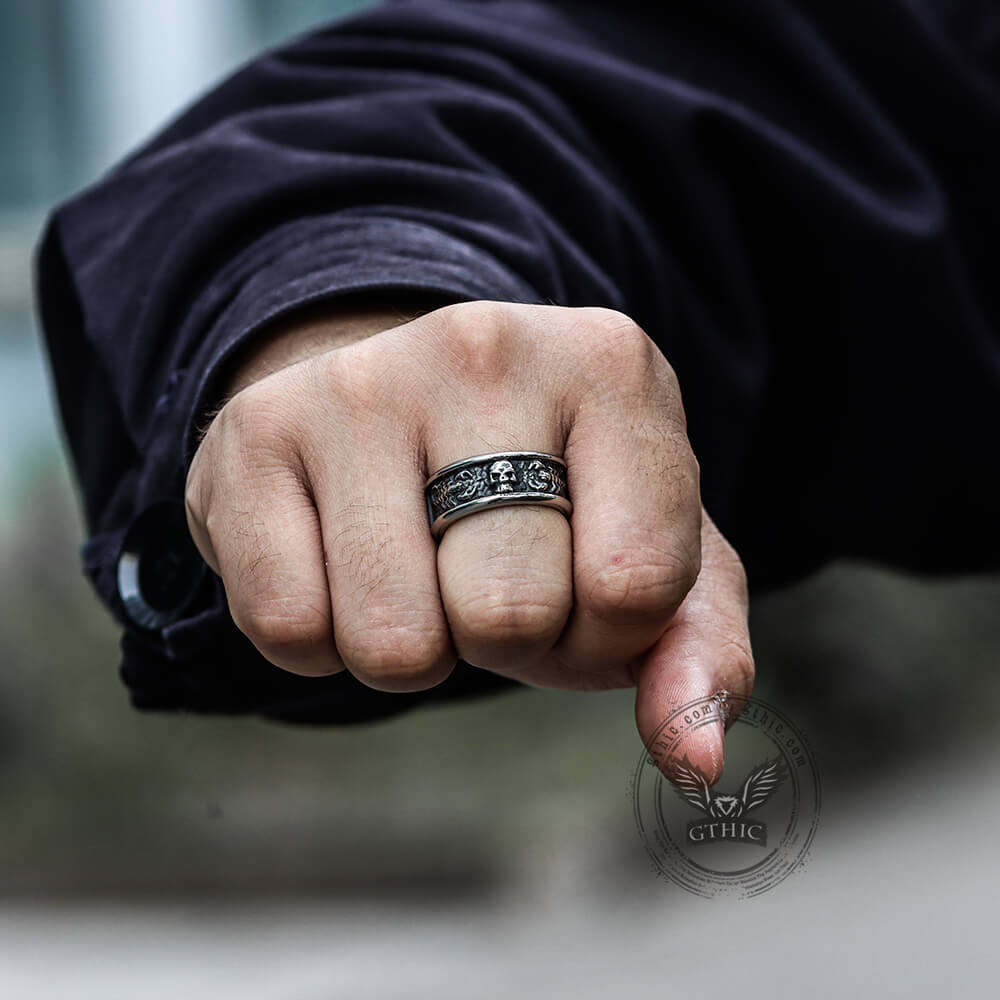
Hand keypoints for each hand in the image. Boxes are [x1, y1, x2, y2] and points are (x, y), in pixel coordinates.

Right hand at [185, 301, 752, 779]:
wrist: (402, 406)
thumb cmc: (545, 492)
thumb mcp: (654, 553)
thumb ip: (696, 652)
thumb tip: (695, 759)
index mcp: (611, 368)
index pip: (633, 588)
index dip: (604, 635)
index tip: (577, 581)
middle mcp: (484, 347)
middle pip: (508, 615)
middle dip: (505, 640)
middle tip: (484, 572)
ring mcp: (359, 383)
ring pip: (393, 643)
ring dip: (416, 647)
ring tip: (417, 567)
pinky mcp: (255, 431)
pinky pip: (287, 630)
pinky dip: (324, 640)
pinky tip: (342, 562)